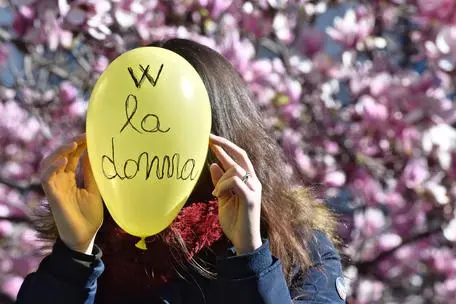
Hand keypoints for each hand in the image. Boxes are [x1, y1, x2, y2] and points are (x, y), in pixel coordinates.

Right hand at [40, 134, 102, 254]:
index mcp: (71, 179)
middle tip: (84, 136)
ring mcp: (55, 187)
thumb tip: (94, 153)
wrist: (85, 236)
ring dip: (59, 152)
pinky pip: (46, 178)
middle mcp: (61, 181)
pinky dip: (53, 167)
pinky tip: (64, 160)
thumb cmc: (90, 216)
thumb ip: (91, 173)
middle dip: (71, 144)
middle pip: (60, 156)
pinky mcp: (52, 195)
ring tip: (73, 144)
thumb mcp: (94, 190)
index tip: (90, 135)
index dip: (79, 145)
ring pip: (49, 163)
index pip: (73, 157)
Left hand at [209, 134, 261, 254]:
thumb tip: (213, 164)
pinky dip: (223, 185)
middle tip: (208, 138)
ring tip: (215, 193)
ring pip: (236, 169)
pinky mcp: (252, 198)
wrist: (243, 242)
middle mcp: (253, 181)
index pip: (237, 158)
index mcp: (247, 180)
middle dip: (224, 144)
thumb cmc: (234, 222)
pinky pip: (236, 182)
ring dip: (220, 179)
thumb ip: (220, 182)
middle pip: (241, 155)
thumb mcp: (222, 198)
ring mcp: (254, 189)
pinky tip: (217, 195)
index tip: (209, 138)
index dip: (224, 147)